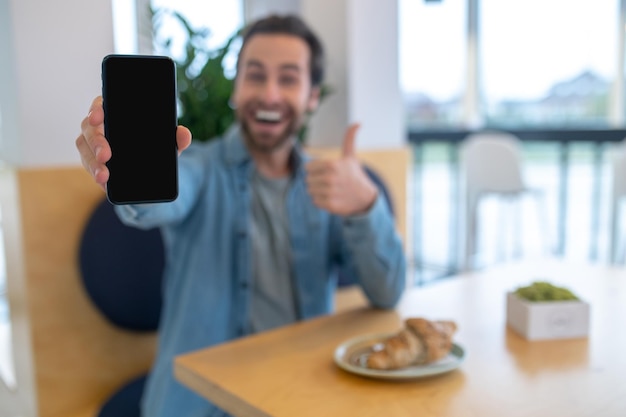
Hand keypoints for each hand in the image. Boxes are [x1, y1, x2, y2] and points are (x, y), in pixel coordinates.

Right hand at [75, 96, 191, 190]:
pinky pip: (88, 165)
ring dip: (93, 163)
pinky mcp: (91, 160)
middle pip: (89, 128)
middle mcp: (99, 125)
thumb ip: (176, 137)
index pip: (101, 104)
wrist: (150, 168)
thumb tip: (184, 134)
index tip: (98, 118)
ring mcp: (92, 143)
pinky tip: (103, 182)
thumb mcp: (167, 143)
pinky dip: (95, 173)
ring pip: (85, 148)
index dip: (97, 109)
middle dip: (96, 142)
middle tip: (106, 156)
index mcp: (115, 112)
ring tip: (104, 176)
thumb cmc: (154, 145)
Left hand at [305, 123, 377, 215]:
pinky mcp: (331, 205)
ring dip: (318, 192)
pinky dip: (321, 201)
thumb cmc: (354, 175)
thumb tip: (358, 122)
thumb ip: (349, 139)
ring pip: (310, 191)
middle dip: (316, 181)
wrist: (366, 197)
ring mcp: (330, 192)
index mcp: (331, 164)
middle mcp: (330, 178)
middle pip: (308, 180)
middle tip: (329, 183)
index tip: (326, 173)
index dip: (315, 171)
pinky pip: (315, 202)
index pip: (307, 168)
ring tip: (330, 190)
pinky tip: (331, 198)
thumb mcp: (351, 156)